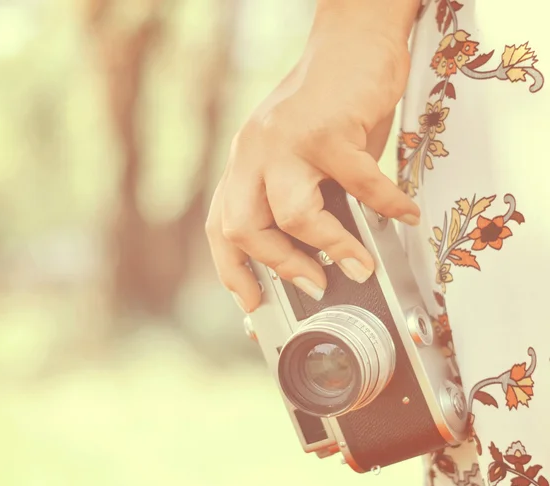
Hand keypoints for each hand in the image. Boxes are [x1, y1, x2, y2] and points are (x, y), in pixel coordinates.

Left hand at [206, 0, 419, 312]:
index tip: (253, 303)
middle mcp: (253, 152)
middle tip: (313, 285)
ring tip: (359, 266)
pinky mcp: (327, 129)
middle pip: (245, 229)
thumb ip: (300, 199)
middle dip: (280, 268)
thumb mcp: (298, 157)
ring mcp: (286, 140)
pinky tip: (405, 215)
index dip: (233, 271)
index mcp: (243, 164)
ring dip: (330, 249)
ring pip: (294, 215)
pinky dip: (387, 206)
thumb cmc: (327, 106)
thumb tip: (321, 255)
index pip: (221, 227)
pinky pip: (359, 183)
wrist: (351, 41)